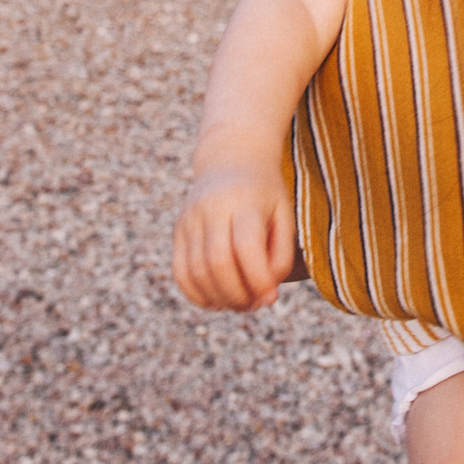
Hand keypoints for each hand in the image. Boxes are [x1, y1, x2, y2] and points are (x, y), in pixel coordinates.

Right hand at [171, 162, 295, 311]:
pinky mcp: (178, 230)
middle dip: (238, 294)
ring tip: (239, 304)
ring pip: (196, 272)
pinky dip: (196, 294)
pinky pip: (180, 272)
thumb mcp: (284, 216)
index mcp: (244, 201)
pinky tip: (216, 301)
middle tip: (254, 305)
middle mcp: (211, 207)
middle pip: (218, 263)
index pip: (246, 247)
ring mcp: (190, 218)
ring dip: (219, 299)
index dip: (259, 279)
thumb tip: (266, 296)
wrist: (231, 158)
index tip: (272, 297)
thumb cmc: (265, 194)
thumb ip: (282, 256)